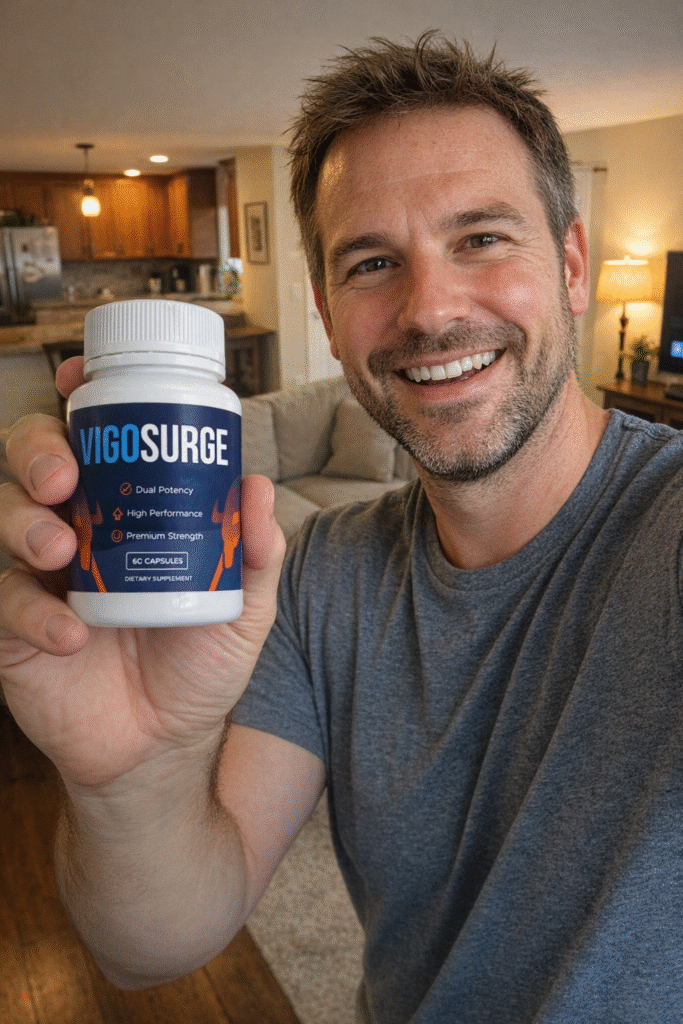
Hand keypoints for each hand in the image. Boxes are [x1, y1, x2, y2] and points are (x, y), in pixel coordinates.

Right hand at [0, 359, 285, 791]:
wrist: (167, 744)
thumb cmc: (200, 663)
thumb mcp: (243, 607)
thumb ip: (254, 553)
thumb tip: (257, 487)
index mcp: (123, 508)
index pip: (91, 438)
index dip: (77, 401)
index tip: (81, 380)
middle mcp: (73, 528)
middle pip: (29, 462)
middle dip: (36, 451)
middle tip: (65, 475)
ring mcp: (37, 577)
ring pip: (0, 518)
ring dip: (23, 522)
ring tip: (62, 548)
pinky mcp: (13, 630)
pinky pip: (1, 605)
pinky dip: (31, 614)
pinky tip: (71, 634)